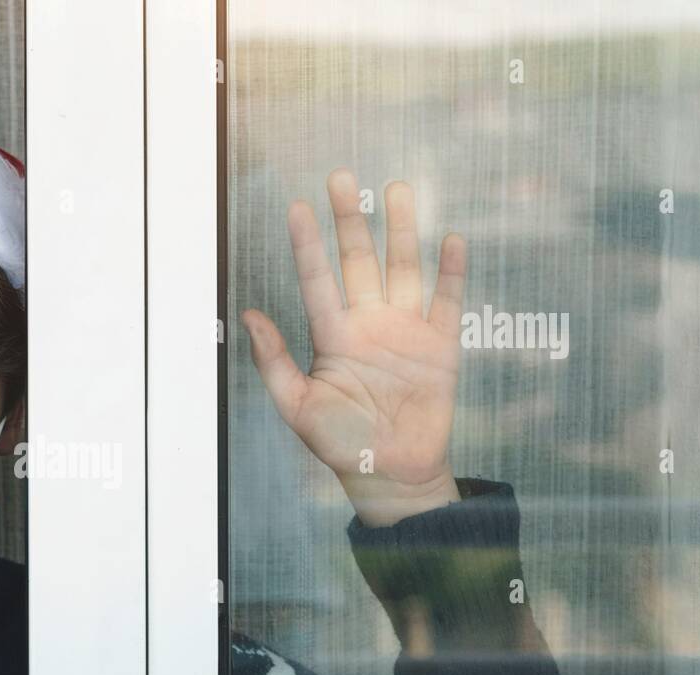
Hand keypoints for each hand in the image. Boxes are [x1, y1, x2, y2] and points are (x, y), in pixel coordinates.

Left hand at [242, 169, 466, 526]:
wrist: (390, 474)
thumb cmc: (339, 443)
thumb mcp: (297, 406)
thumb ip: (274, 362)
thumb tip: (248, 315)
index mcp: (332, 336)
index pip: (316, 279)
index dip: (307, 244)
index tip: (297, 206)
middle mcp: (368, 324)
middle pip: (359, 260)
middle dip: (351, 220)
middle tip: (342, 177)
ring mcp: (406, 331)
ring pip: (403, 268)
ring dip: (401, 230)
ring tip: (396, 188)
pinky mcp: (440, 347)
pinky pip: (446, 302)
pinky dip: (451, 273)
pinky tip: (451, 240)